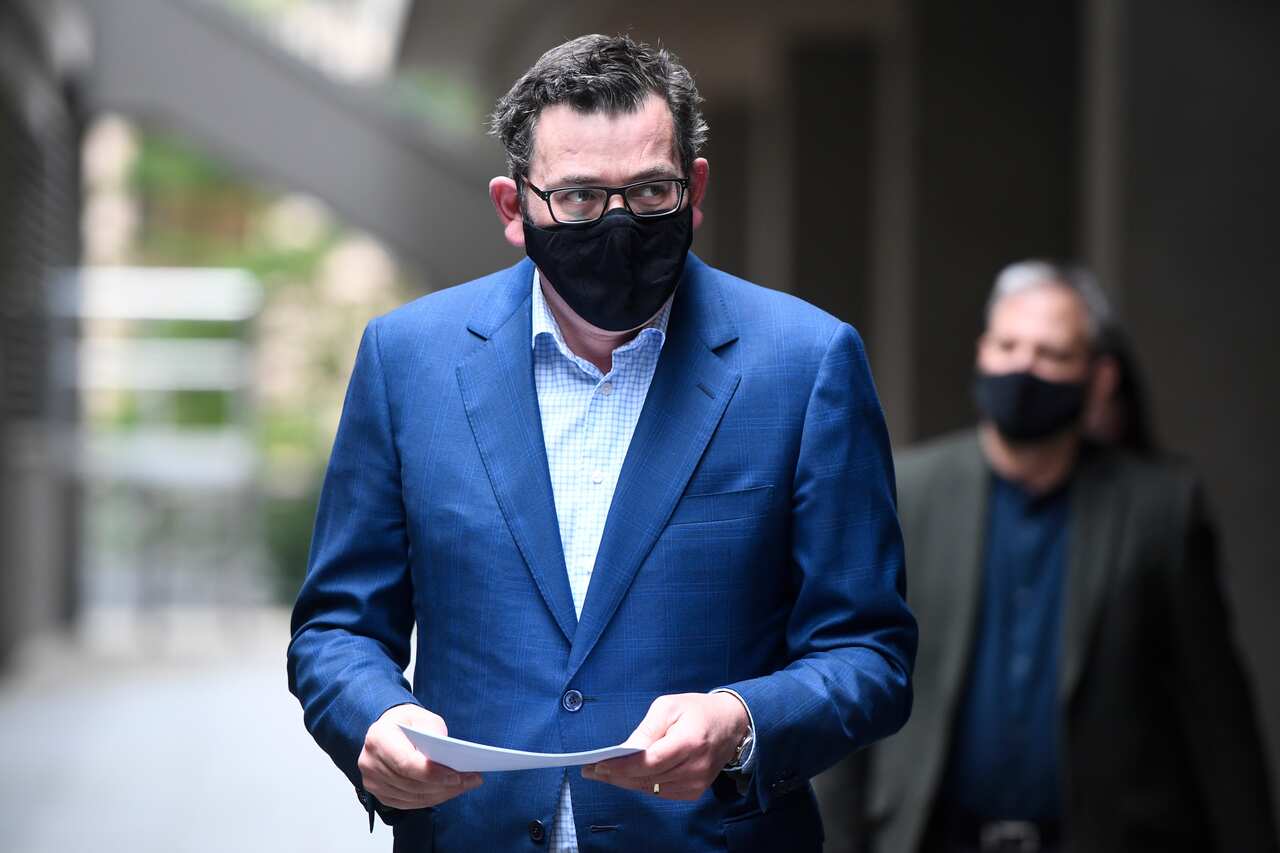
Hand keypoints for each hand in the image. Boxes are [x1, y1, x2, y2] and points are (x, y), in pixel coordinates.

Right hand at [357, 704, 481, 809]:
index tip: (456, 775)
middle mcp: (370, 762)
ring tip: (465, 785)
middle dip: (444, 785)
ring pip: (413, 796)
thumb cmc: (406, 723)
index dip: (432, 773)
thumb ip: (434, 734)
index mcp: (379, 738)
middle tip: (471, 780)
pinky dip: (431, 799)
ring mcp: (372, 781)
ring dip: (442, 794)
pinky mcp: (380, 794)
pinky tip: (448, 791)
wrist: (389, 729)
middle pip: (411, 783)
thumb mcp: (423, 718)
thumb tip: (448, 758)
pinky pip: (409, 803)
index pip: (406, 763)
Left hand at [582, 692, 748, 800]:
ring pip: (651, 789)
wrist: (731, 724)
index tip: (598, 765)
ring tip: (602, 774)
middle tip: (591, 771)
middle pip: (647, 778)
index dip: (622, 766)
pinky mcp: (695, 791)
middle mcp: (695, 767)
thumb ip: (647, 729)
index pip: (650, 761)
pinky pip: (661, 792)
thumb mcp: (669, 706)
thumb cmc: (697, 710)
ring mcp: (697, 783)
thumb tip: (625, 749)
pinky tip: (626, 777)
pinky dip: (642, 785)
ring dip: (625, 782)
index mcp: (689, 742)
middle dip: (616, 776)